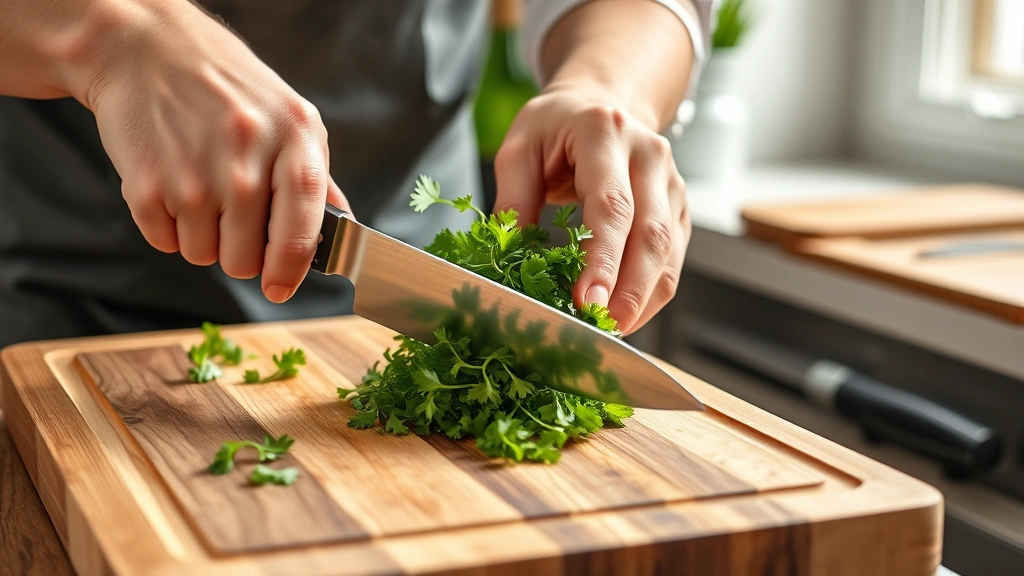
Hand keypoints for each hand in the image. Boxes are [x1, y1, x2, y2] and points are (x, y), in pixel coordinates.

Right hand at [81, 1, 348, 302]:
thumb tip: (344, 228)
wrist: (146, 51)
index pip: (302, 227)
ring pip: (204, 256)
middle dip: (241, 253)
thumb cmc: (229, 90)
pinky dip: (168, 226)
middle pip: (245, 260)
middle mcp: (244, 161)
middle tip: (233, 215)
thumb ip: (317, 178)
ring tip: (201, 188)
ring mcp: (193, 175)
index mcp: (292, 141)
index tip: (282, 288)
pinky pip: (165, 243)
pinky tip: (172, 184)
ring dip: (203, 237)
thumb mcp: (289, 118)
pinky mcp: (145, 186)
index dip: (293, 268)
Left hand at [493, 87, 689, 334]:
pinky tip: (626, 316)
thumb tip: (509, 256)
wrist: (600, 104)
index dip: (602, 258)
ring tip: (612, 332)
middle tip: (602, 329)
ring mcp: (672, 184)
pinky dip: (651, 294)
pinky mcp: (679, 210)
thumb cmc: (555, 127)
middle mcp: (650, 156)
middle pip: (651, 235)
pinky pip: (673, 261)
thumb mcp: (519, 148)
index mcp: (605, 133)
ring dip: (643, 299)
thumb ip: (513, 199)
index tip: (587, 302)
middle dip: (628, 291)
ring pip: (669, 254)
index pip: (612, 205)